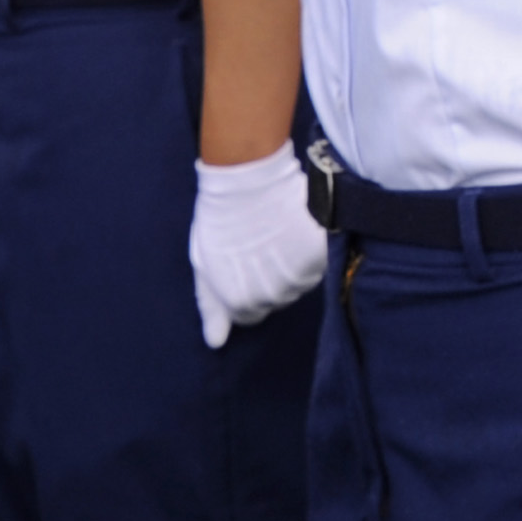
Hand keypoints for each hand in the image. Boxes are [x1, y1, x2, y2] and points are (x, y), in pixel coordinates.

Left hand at [190, 145, 326, 348]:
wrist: (247, 177)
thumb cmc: (221, 218)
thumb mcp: (205, 263)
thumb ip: (212, 306)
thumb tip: (216, 342)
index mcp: (238, 302)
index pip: (249, 316)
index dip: (245, 288)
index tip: (242, 264)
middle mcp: (269, 297)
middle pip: (275, 302)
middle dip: (268, 279)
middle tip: (259, 246)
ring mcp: (295, 278)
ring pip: (297, 286)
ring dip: (290, 267)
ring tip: (277, 237)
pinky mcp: (316, 257)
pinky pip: (316, 268)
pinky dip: (308, 254)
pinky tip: (294, 233)